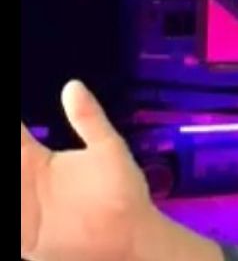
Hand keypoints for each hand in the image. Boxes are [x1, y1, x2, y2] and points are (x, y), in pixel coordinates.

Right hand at [20, 80, 218, 260]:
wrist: (134, 242)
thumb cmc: (123, 195)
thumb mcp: (108, 152)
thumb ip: (90, 120)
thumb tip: (72, 85)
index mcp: (39, 162)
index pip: (15, 135)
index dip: (11, 127)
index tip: (8, 118)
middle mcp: (23, 185)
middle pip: (6, 162)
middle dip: (3, 155)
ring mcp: (22, 215)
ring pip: (6, 192)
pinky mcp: (25, 243)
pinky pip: (12, 231)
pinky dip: (4, 220)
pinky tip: (1, 212)